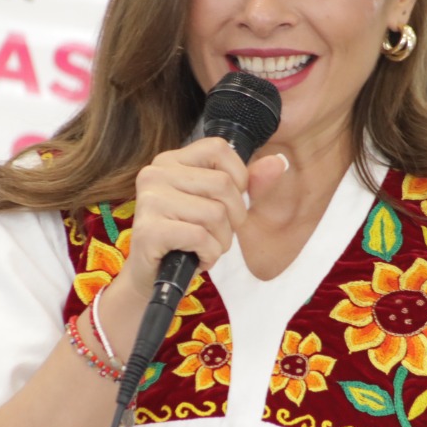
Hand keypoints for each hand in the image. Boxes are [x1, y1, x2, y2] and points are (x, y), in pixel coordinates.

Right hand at [98, 137, 286, 348]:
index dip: (238, 177)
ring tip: (204, 247)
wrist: (153, 279)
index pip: (218, 148)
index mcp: (170, 161)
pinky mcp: (149, 230)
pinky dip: (208, 254)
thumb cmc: (187, 239)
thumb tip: (278, 162)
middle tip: (216, 234)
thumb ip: (250, 183)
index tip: (228, 203)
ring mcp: (148, 201)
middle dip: (233, 217)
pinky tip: (195, 259)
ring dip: (221, 240)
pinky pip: (200, 237)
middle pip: (222, 184)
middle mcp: (154, 174)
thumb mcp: (221, 206)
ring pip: (215, 213)